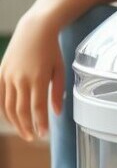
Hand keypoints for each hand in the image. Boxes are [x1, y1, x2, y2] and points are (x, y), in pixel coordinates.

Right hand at [0, 16, 62, 140]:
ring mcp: (8, 76)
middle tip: (34, 137)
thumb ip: (57, 91)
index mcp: (38, 78)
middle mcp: (20, 79)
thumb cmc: (51, 49)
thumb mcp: (60, 69)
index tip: (44, 134)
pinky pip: (0, 97)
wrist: (34, 29)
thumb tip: (56, 112)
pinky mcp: (1, 73)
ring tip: (24, 132)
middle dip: (27, 127)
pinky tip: (11, 118)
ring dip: (15, 122)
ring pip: (9, 106)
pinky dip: (4, 110)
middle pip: (21, 110)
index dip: (40, 123)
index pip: (37, 108)